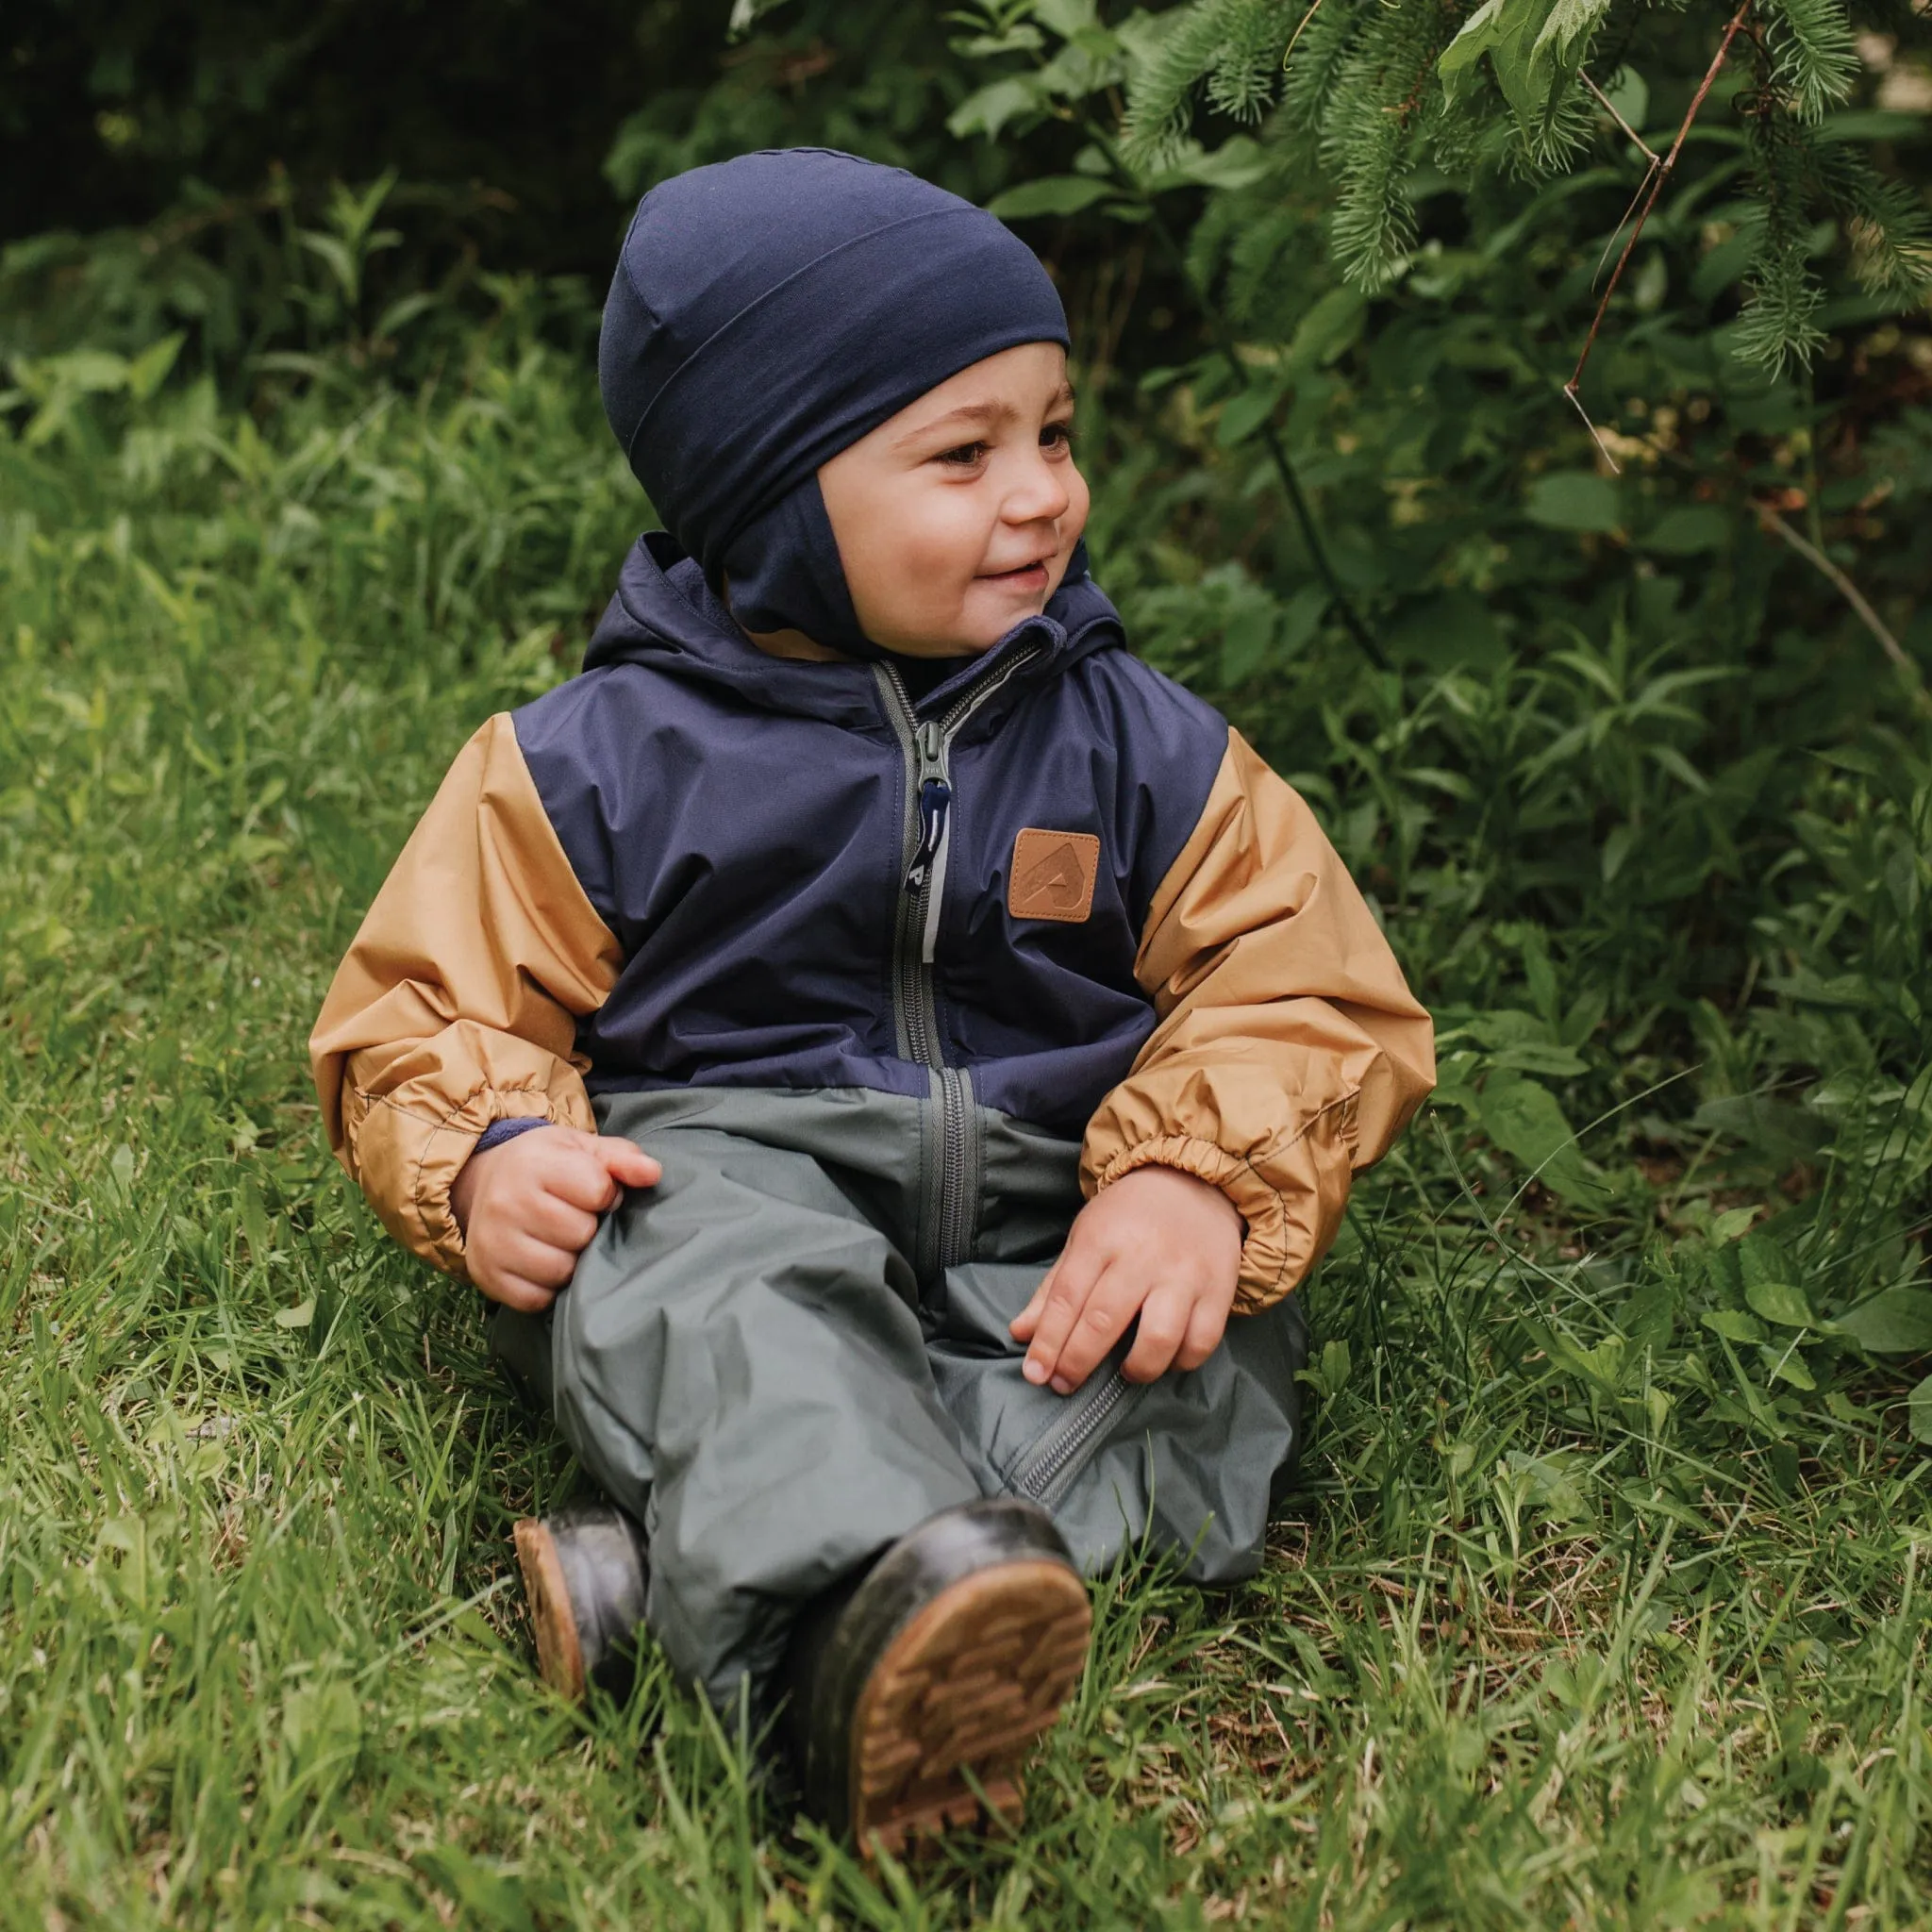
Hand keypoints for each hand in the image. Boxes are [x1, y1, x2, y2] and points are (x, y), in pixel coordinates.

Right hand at [450, 1127, 660, 1311]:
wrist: (486, 1180)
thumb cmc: (547, 1165)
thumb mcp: (582, 1148)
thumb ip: (622, 1158)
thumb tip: (653, 1173)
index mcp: (534, 1163)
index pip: (597, 1191)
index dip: (606, 1195)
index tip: (594, 1193)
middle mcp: (506, 1201)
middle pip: (581, 1233)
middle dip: (587, 1228)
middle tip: (575, 1218)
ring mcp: (492, 1241)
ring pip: (561, 1270)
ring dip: (571, 1260)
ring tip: (561, 1240)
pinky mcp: (486, 1275)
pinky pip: (536, 1298)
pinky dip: (547, 1287)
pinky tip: (543, 1261)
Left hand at [1010, 1165, 1241, 1396]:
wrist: (1194, 1183)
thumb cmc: (1129, 1216)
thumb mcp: (1084, 1237)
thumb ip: (1054, 1287)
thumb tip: (1021, 1333)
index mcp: (1102, 1238)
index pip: (1066, 1298)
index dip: (1048, 1342)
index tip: (1035, 1374)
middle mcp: (1143, 1256)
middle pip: (1104, 1321)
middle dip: (1078, 1362)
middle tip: (1063, 1384)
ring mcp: (1185, 1274)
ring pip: (1159, 1337)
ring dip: (1136, 1368)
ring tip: (1124, 1373)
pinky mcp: (1219, 1289)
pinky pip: (1202, 1341)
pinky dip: (1182, 1362)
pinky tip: (1166, 1361)